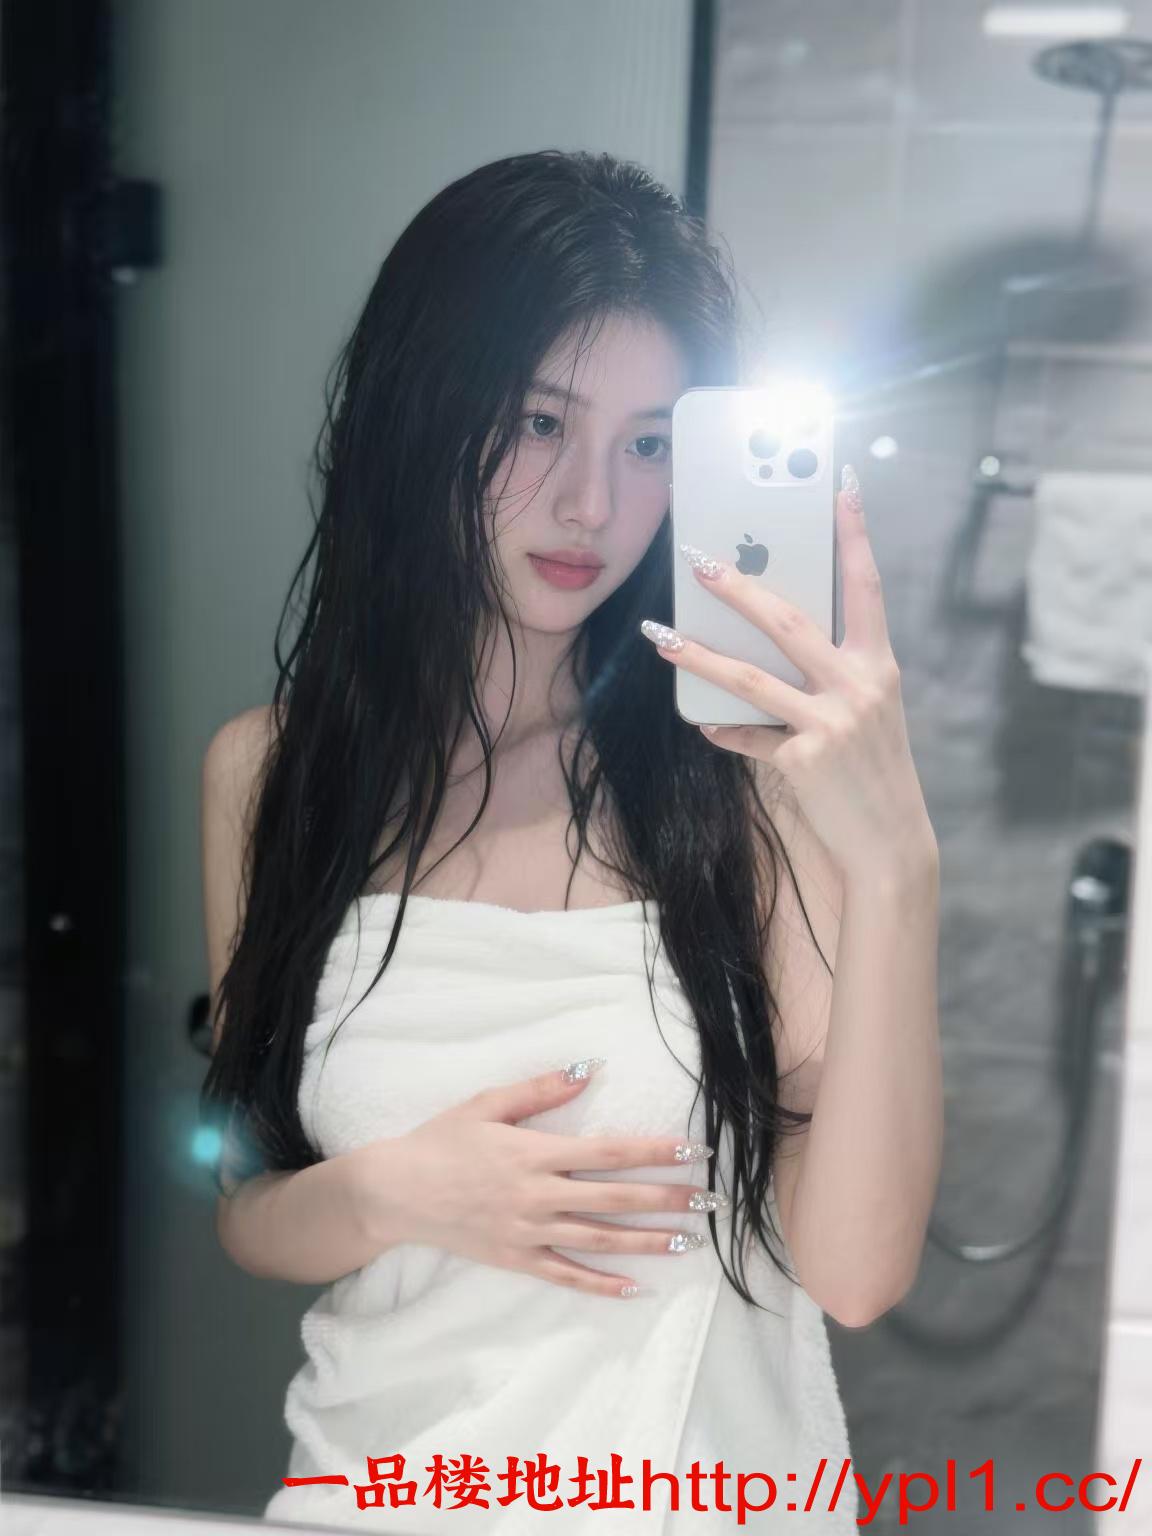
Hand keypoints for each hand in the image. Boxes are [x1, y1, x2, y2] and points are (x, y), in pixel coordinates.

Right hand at [346, 1064, 723, 1300]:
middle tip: (710, 1201)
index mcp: (535, 1152)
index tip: (694, 1151)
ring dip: (649, 1242)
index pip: (609, 1152)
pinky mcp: (517, 1260)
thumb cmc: (442, 1140)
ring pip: (600, 1240)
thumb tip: (589, 1069)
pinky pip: (567, 1276)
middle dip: (667, 1199)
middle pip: (616, 1199)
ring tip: (690, 1243)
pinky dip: (602, 1285)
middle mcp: (538, 1196)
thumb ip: (540, 1088)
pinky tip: (636, 1289)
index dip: (655, 1152)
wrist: (395, 1192)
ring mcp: (529, 1232)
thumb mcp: (487, 1104)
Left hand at [642, 464, 936, 884]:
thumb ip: (828, 673)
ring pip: (752, 677)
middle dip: (739, 587)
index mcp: (879, 664)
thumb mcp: (866, 710)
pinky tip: (703, 725)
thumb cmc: (873, 768)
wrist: (891, 841)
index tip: (841, 483)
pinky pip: (749, 737)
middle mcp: (859, 686)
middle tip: (698, 561)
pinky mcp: (806, 761)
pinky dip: (725, 730)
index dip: (854, 533)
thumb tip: (769, 641)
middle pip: (790, 622)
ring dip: (699, 654)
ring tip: (660, 636)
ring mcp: (833, 723)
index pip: (866, 585)